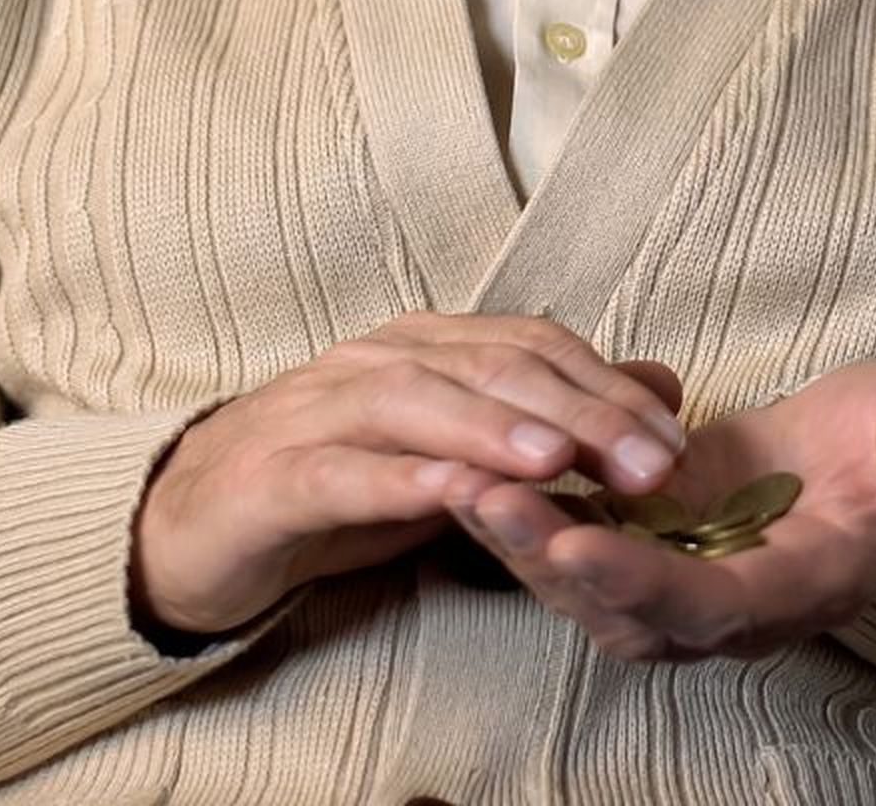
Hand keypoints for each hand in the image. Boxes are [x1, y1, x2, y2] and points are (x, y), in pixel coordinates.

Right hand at [131, 311, 690, 636]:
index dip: (612, 389)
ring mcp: (317, 414)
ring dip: (494, 430)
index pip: (537, 348)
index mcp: (429, 348)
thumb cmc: (346, 484)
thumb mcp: (461, 454)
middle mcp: (379, 363)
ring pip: (418, 404)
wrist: (197, 526)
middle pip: (492, 370)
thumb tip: (659, 390)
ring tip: (560, 460)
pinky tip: (450, 495)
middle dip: (580, 412)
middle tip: (649, 462)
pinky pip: (338, 472)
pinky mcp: (270, 480)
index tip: (678, 442)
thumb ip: (555, 420)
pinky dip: (397, 479)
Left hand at [450, 357, 875, 663]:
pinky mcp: (646, 536)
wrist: (872, 438)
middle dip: (550, 565)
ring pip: (583, 583)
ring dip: (521, 541)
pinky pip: (573, 539)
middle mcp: (726, 603)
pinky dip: (525, 511)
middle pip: (622, 610)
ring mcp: (679, 572)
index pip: (711, 606)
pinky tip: (474, 460)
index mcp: (800, 589)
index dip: (643, 582)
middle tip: (485, 501)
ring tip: (462, 479)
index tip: (579, 543)